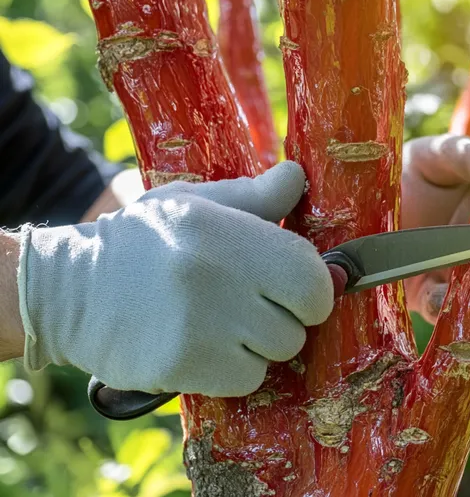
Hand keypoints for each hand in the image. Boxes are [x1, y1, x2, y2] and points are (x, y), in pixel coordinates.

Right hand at [17, 161, 332, 397]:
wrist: (70, 287)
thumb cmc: (144, 240)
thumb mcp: (197, 204)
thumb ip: (256, 197)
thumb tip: (298, 176)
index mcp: (226, 232)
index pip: (313, 279)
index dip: (312, 287)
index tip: (294, 286)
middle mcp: (217, 279)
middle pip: (300, 324)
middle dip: (287, 316)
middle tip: (254, 303)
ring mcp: (200, 328)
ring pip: (277, 354)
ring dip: (261, 344)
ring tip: (225, 323)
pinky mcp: (182, 367)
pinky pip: (247, 380)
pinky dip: (237, 370)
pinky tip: (208, 348)